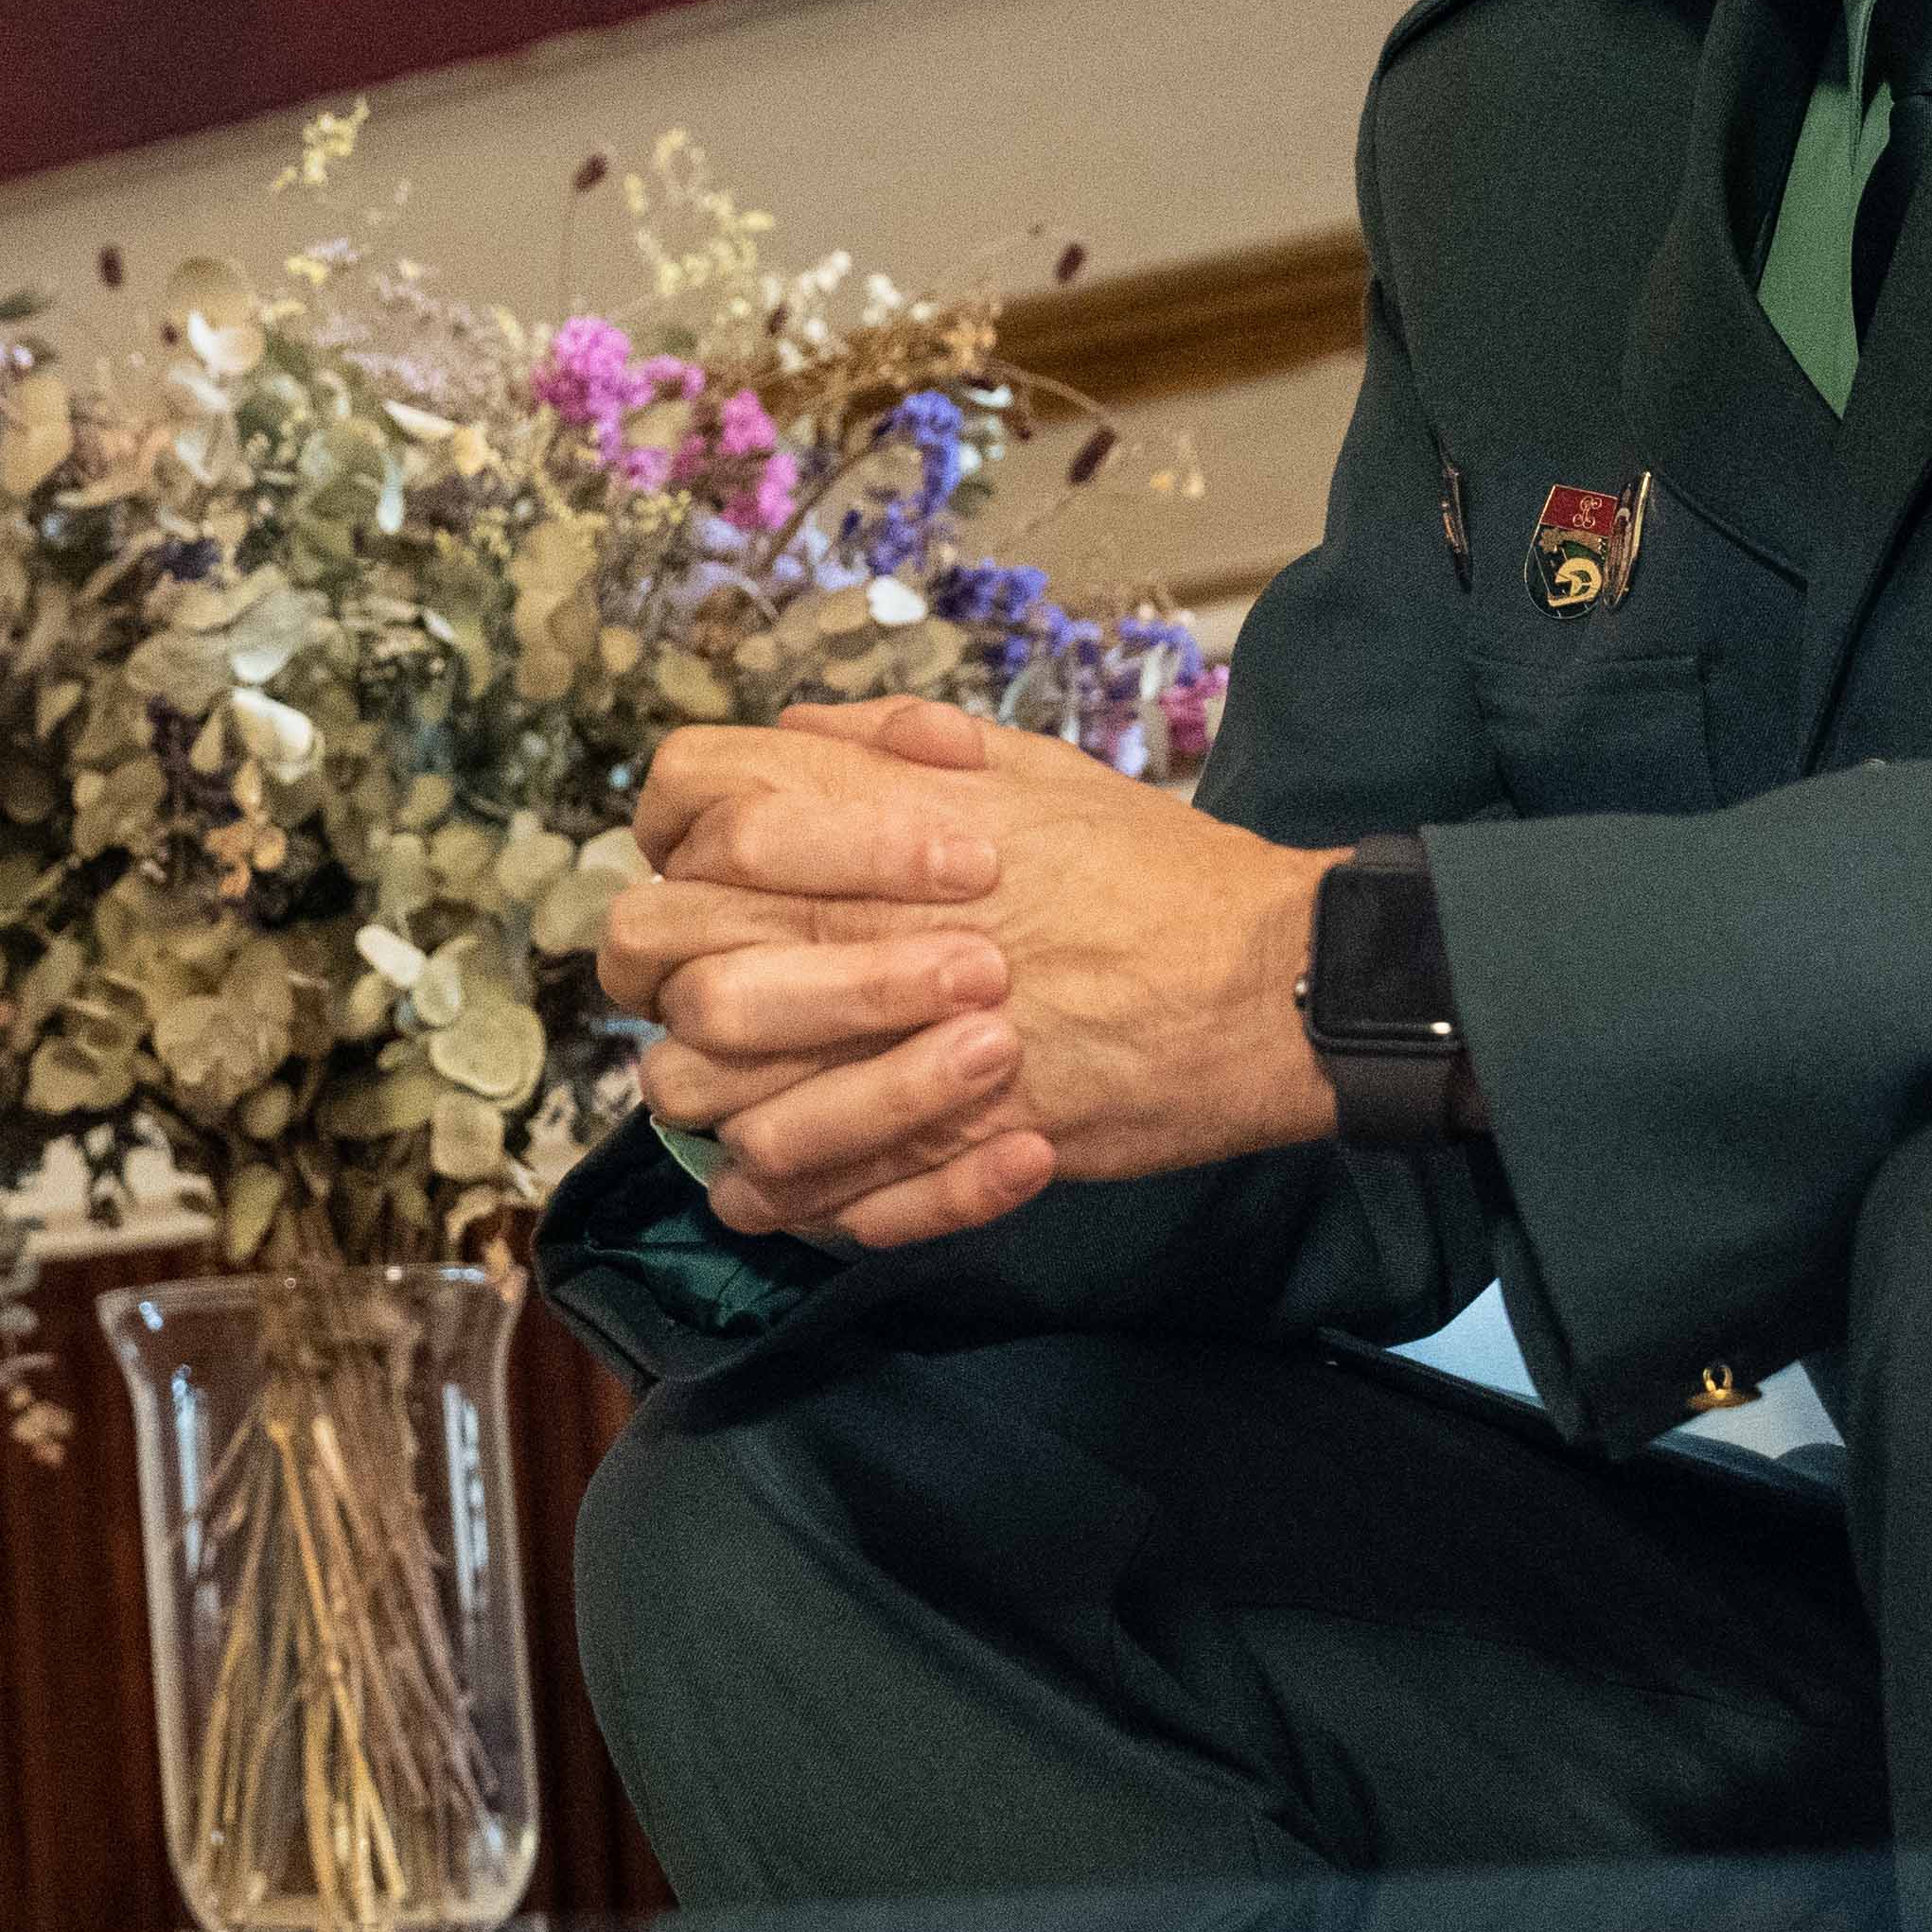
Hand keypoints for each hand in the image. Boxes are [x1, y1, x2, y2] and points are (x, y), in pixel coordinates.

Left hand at [600, 704, 1328, 1254]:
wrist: (1270, 981)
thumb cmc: (1159, 871)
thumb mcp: (1030, 769)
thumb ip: (899, 745)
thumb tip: (803, 735)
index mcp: (876, 819)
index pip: (691, 800)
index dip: (678, 836)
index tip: (718, 875)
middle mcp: (860, 924)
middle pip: (661, 948)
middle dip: (670, 975)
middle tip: (722, 996)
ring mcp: (891, 1044)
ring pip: (705, 1091)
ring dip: (716, 1096)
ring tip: (766, 1093)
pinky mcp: (939, 1146)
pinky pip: (802, 1194)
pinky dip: (786, 1196)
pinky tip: (806, 1180)